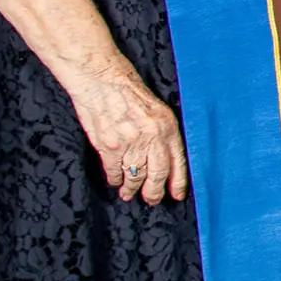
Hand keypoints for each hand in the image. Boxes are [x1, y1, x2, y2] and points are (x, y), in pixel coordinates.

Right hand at [68, 67, 188, 204]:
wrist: (103, 80)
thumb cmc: (130, 92)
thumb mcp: (157, 109)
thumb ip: (162, 132)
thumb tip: (167, 157)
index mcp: (168, 127)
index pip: (178, 161)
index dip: (178, 182)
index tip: (176, 195)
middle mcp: (151, 137)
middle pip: (158, 174)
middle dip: (155, 191)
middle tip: (152, 200)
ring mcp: (129, 142)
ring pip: (135, 175)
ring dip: (132, 188)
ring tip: (130, 194)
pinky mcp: (108, 146)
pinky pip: (114, 170)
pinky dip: (115, 178)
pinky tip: (116, 181)